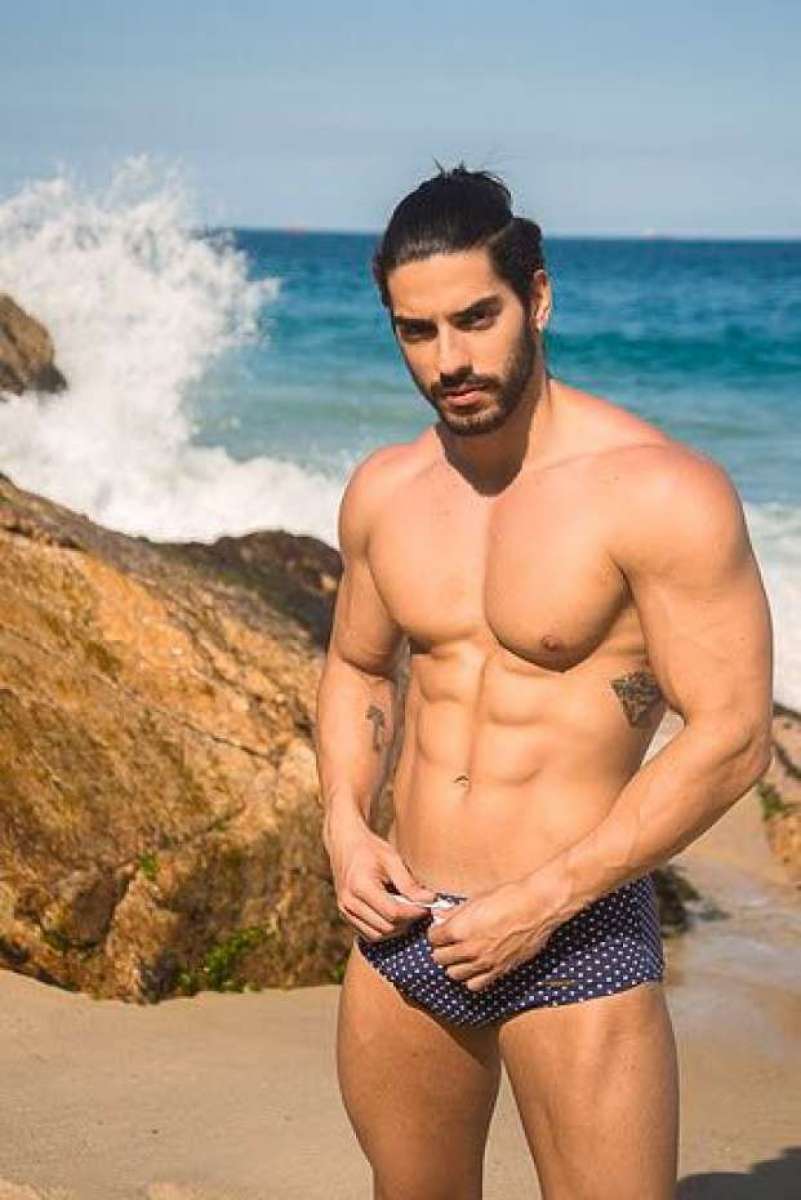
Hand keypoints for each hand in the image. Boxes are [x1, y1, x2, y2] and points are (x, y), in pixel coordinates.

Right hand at [326, 819, 436, 941]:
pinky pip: (368, 934)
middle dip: (407, 922)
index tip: (428, 907)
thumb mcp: (392, 860)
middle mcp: (349, 902)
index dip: (414, 913)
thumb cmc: (370, 849)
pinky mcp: (345, 915)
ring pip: (377, 936)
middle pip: (386, 927)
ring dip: (396, 929)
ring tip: (408, 913)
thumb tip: (431, 901)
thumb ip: (410, 884)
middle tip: (420, 910)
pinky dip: (384, 930)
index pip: (393, 912)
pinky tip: (394, 916)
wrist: (344, 844)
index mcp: (360, 886)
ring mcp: (344, 911)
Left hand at [427, 877, 556, 990]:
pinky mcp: (500, 970)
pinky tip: (476, 967)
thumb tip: (440, 915)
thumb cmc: (508, 897)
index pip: (433, 939)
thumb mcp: (476, 899)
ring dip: (454, 965)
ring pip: (454, 974)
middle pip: (440, 959)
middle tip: (448, 942)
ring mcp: (484, 963)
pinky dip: (472, 978)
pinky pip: (476, 984)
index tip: (441, 930)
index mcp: (459, 929)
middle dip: (441, 949)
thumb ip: (455, 912)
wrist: (537, 907)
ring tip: (461, 956)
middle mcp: (469, 949)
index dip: (436, 933)